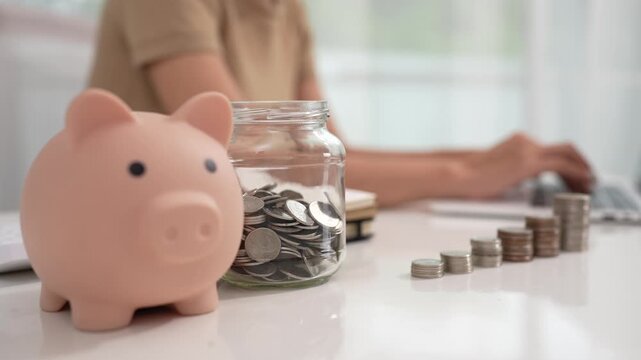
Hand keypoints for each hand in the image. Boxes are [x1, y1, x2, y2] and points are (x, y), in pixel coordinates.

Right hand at [460, 133, 592, 197]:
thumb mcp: (499, 171)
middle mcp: (525, 140)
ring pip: (568, 154)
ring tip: (588, 187)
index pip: (550, 149)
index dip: (569, 162)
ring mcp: (527, 149)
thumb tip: (531, 178)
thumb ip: (517, 170)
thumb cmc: (471, 179)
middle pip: (565, 148)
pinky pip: (562, 165)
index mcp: (518, 141)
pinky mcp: (528, 162)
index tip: (575, 177)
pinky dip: (577, 173)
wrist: (457, 176)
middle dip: (581, 163)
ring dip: (582, 170)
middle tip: (589, 181)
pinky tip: (583, 184)